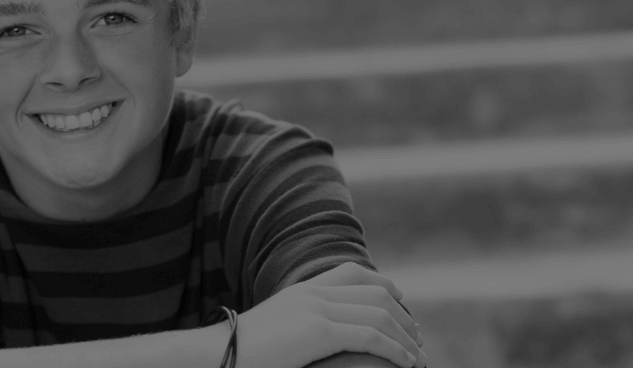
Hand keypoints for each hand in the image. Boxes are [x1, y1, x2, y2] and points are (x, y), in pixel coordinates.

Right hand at [235, 262, 426, 367]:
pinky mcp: (319, 331)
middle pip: (376, 292)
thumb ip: (298, 327)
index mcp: (302, 289)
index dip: (386, 287)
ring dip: (407, 338)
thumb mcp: (274, 332)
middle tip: (418, 339)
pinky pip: (372, 336)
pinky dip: (397, 350)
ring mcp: (317, 309)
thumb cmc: (239, 353)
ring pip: (381, 315)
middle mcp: (313, 292)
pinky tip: (407, 364)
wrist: (213, 355)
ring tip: (419, 359)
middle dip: (404, 316)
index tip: (402, 309)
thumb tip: (313, 338)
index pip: (354, 273)